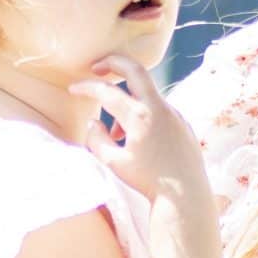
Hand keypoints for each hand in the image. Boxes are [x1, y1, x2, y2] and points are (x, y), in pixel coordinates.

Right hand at [72, 54, 205, 203]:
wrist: (184, 196)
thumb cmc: (147, 181)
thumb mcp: (114, 162)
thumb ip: (97, 139)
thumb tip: (94, 122)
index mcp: (138, 116)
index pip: (106, 91)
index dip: (86, 87)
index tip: (73, 88)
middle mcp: (158, 108)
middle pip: (134, 68)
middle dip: (112, 62)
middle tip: (97, 67)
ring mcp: (174, 113)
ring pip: (145, 93)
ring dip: (127, 102)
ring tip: (116, 134)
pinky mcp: (183, 122)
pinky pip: (158, 109)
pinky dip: (142, 115)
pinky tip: (138, 141)